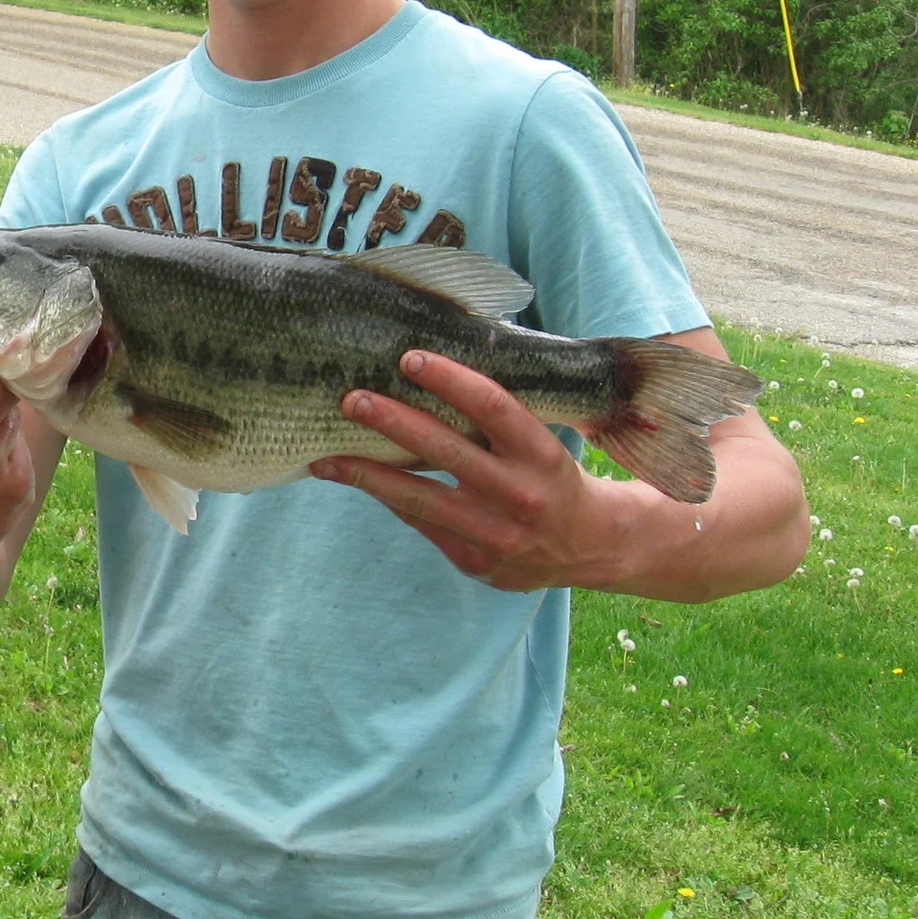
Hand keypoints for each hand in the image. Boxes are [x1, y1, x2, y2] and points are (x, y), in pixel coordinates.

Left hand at [311, 348, 635, 591]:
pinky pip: (420, 523)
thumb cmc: (551, 477)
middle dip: (394, 422)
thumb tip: (423, 375)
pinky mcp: (475, 560)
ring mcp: (496, 533)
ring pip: (420, 499)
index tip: (409, 357)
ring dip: (366, 474)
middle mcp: (520, 493)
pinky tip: (354, 479)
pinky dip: (386, 499)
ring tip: (325, 456)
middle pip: (447, 451)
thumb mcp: (540, 442)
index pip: (493, 407)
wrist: (592, 546)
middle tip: (351, 399)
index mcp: (541, 454)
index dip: (450, 380)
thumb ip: (495, 420)